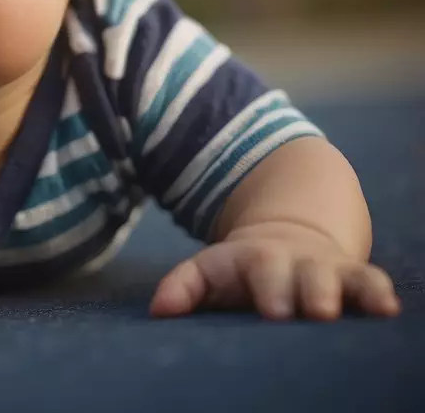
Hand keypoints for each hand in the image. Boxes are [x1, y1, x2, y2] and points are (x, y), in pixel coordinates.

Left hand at [150, 221, 400, 320]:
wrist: (287, 236)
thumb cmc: (242, 270)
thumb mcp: (210, 270)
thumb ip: (184, 286)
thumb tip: (159, 310)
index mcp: (255, 259)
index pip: (257, 269)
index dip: (266, 288)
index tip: (272, 312)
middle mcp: (294, 262)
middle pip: (302, 275)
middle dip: (306, 292)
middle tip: (311, 312)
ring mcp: (326, 269)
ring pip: (341, 277)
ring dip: (348, 293)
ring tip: (357, 310)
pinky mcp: (354, 277)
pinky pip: (370, 281)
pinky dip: (378, 293)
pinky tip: (390, 309)